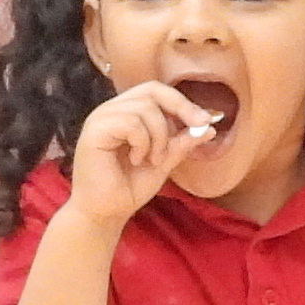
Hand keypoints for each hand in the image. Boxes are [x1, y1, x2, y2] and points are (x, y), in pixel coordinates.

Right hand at [66, 83, 219, 227]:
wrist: (105, 214)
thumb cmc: (128, 188)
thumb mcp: (164, 162)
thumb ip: (181, 142)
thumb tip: (209, 127)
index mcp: (126, 113)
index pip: (156, 91)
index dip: (182, 102)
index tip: (205, 121)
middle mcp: (112, 110)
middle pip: (152, 90)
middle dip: (180, 108)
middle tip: (194, 129)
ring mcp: (101, 118)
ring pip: (145, 107)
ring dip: (159, 136)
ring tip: (153, 160)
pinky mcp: (94, 130)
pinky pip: (131, 123)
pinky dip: (142, 142)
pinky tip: (136, 160)